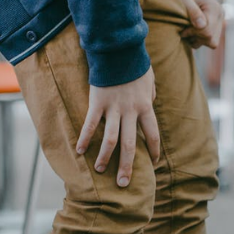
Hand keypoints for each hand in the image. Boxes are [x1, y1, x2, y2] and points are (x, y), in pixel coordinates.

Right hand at [75, 67, 160, 187]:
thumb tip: (150, 104)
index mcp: (145, 107)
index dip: (153, 150)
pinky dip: (85, 139)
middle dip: (127, 166)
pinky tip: (80, 151)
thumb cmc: (134, 64)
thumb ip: (150, 95)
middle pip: (130, 145)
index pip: (153, 134)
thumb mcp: (149, 80)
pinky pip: (90, 125)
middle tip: (123, 184)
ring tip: (100, 171)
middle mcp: (130, 112)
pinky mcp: (97, 103)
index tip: (152, 163)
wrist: (118, 49)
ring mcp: (113, 108)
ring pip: (110, 140)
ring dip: (104, 157)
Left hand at [177, 0, 224, 48]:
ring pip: (212, 43)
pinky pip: (211, 42)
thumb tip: (201, 25)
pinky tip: (193, 33)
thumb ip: (192, 10)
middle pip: (210, 38)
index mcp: (214, 8)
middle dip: (195, 37)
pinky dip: (201, 40)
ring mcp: (220, 23)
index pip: (207, 30)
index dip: (193, 33)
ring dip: (198, 40)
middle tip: (184, 30)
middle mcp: (220, 17)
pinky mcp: (217, 28)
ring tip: (188, 31)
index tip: (183, 29)